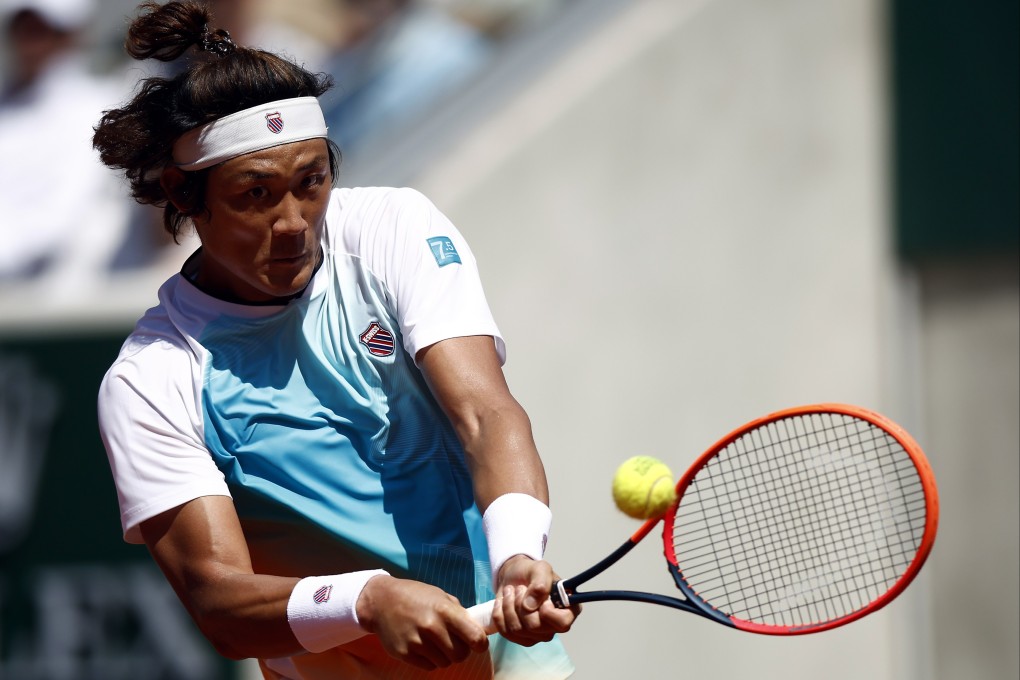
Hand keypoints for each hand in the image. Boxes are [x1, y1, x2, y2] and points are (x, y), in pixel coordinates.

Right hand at [356, 575, 488, 669]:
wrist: (381, 601)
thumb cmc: (416, 596)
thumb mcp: (440, 596)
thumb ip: (459, 613)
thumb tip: (479, 630)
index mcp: (444, 610)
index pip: (475, 637)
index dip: (480, 644)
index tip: (478, 643)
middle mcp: (431, 627)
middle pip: (460, 655)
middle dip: (460, 651)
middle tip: (453, 642)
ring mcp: (416, 642)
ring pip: (445, 663)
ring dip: (444, 656)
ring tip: (435, 642)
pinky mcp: (404, 653)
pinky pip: (429, 666)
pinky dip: (429, 659)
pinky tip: (422, 645)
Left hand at [489, 555, 577, 645]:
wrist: (513, 576)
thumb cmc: (531, 572)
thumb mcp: (540, 568)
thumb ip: (541, 582)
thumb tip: (530, 606)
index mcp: (568, 610)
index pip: (563, 623)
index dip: (548, 613)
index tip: (540, 599)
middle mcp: (554, 627)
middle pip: (534, 627)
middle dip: (521, 603)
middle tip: (519, 588)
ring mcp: (537, 635)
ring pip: (517, 629)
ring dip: (509, 606)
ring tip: (511, 591)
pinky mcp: (520, 638)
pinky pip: (505, 632)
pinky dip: (499, 613)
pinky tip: (503, 602)